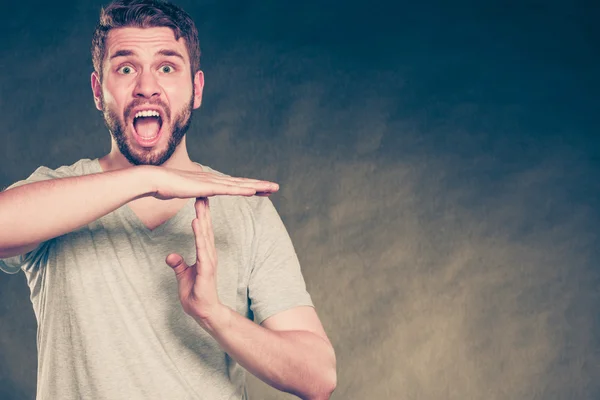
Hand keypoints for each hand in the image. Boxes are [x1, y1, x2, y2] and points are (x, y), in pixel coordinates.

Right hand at [149, 166, 278, 199]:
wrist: (154, 180)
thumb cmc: (165, 186)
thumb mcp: (184, 192)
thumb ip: (192, 192)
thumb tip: (195, 193)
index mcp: (210, 183)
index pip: (234, 185)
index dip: (250, 187)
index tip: (263, 190)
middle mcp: (214, 180)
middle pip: (242, 183)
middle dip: (260, 185)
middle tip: (276, 188)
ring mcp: (211, 182)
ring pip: (240, 185)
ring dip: (257, 186)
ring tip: (272, 188)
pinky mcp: (207, 187)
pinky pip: (228, 189)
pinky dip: (242, 190)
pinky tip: (254, 191)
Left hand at [165, 197, 226, 329]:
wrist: (203, 311)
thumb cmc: (195, 294)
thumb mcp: (183, 276)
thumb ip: (178, 264)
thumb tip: (170, 255)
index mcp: (204, 254)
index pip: (203, 231)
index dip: (201, 215)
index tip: (199, 200)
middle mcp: (209, 254)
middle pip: (206, 229)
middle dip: (204, 211)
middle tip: (202, 193)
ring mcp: (209, 261)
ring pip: (205, 236)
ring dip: (203, 219)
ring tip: (200, 204)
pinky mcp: (207, 269)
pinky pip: (202, 249)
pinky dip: (199, 235)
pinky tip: (197, 224)